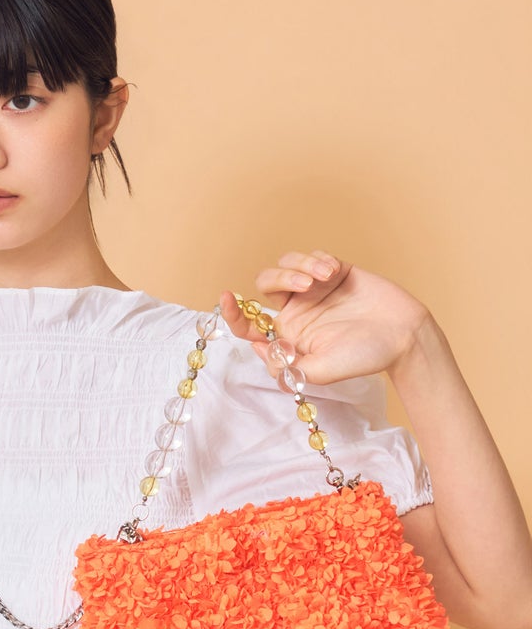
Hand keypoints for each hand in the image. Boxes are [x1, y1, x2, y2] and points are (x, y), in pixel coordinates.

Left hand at [220, 249, 432, 384]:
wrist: (403, 336)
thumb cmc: (364, 357)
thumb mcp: (319, 371)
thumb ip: (287, 366)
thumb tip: (257, 348)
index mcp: (287, 337)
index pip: (250, 324)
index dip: (233, 313)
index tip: (225, 297)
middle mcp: (296, 312)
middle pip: (265, 285)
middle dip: (279, 278)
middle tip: (305, 285)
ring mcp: (314, 290)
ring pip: (286, 266)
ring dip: (300, 266)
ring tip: (324, 277)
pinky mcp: (333, 272)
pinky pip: (311, 257)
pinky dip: (317, 260)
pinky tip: (334, 272)